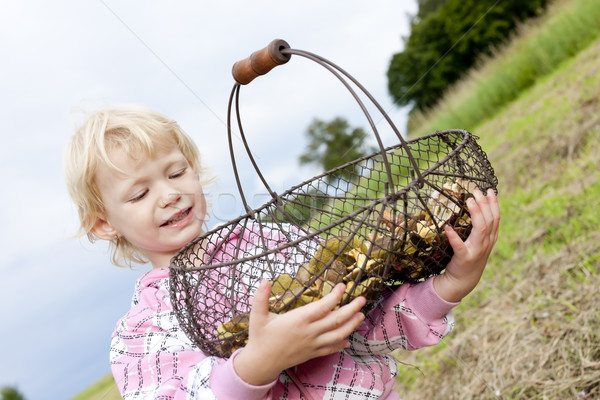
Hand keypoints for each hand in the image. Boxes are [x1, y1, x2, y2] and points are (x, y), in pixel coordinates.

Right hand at [233, 280, 365, 384]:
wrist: (261, 363)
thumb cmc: (260, 337)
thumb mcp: (257, 316)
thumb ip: (261, 297)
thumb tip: (264, 280)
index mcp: (298, 320)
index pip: (322, 307)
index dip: (335, 296)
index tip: (343, 286)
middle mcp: (309, 332)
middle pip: (336, 320)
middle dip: (351, 309)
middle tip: (362, 299)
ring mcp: (312, 344)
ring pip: (338, 335)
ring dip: (351, 325)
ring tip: (361, 315)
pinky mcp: (312, 353)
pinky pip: (330, 348)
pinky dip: (341, 343)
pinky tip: (347, 340)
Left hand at [433, 188, 499, 302]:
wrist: (463, 280)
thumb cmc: (468, 256)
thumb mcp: (478, 242)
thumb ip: (480, 227)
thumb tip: (476, 206)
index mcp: (490, 238)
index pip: (496, 218)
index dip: (494, 203)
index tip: (489, 190)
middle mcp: (486, 243)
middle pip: (489, 220)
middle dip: (485, 204)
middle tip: (477, 191)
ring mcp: (477, 250)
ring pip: (481, 229)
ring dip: (476, 213)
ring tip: (469, 201)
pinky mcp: (464, 258)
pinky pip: (459, 246)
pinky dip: (454, 237)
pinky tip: (448, 228)